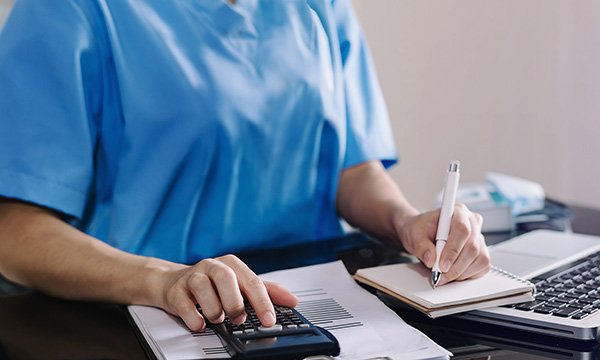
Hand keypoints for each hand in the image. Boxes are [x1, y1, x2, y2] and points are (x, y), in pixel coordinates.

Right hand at [156, 254, 297, 330]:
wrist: (174, 282)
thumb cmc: (213, 284)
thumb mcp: (240, 284)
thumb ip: (266, 291)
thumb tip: (292, 300)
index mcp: (232, 264)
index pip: (252, 281)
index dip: (262, 302)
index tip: (269, 320)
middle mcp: (212, 266)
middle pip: (227, 279)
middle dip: (235, 303)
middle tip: (239, 319)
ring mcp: (193, 276)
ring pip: (204, 289)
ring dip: (214, 310)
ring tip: (217, 318)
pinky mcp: (176, 290)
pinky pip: (184, 304)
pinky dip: (194, 318)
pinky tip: (200, 323)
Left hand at [395, 203, 490, 285]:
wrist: (422, 234)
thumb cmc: (420, 230)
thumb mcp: (414, 235)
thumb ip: (421, 246)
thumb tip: (431, 260)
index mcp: (458, 211)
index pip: (462, 229)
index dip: (453, 249)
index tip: (441, 265)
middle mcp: (472, 222)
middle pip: (472, 246)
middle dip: (455, 266)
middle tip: (440, 275)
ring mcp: (479, 237)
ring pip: (480, 258)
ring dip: (461, 272)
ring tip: (444, 275)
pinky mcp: (482, 251)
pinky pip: (482, 266)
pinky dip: (468, 275)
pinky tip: (454, 274)